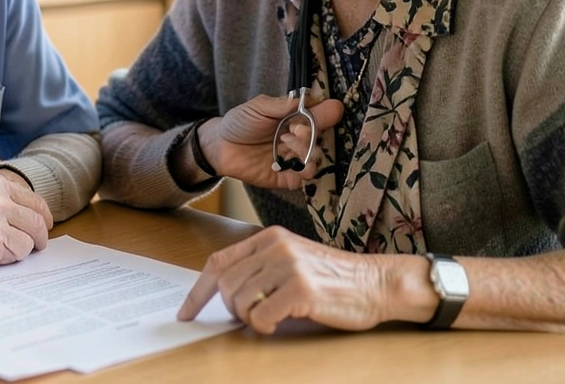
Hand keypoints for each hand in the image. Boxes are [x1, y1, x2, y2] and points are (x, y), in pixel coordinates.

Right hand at [0, 168, 53, 266]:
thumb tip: (2, 191)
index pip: (32, 199)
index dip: (41, 215)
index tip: (42, 225)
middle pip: (38, 219)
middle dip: (40, 235)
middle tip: (39, 245)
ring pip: (30, 238)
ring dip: (23, 248)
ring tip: (9, 252)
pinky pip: (17, 253)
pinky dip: (10, 258)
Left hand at [178, 226, 393, 333]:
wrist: (378, 283)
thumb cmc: (335, 280)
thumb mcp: (293, 261)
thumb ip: (261, 269)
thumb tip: (224, 295)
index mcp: (270, 238)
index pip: (218, 262)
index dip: (198, 291)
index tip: (186, 313)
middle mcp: (276, 247)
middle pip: (224, 285)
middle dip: (230, 310)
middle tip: (251, 318)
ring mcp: (289, 266)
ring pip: (238, 301)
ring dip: (248, 319)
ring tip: (271, 318)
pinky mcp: (301, 289)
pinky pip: (260, 316)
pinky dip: (264, 326)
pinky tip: (281, 323)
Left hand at [198, 94, 343, 189]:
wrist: (220, 146)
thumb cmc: (240, 123)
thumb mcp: (258, 107)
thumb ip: (282, 104)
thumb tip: (308, 98)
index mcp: (295, 120)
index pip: (321, 116)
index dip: (325, 114)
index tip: (325, 111)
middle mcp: (298, 139)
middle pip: (321, 137)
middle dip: (311, 133)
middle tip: (294, 130)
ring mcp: (294, 158)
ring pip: (316, 158)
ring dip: (306, 151)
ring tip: (285, 144)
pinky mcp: (287, 176)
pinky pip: (305, 178)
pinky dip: (304, 171)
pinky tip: (291, 164)